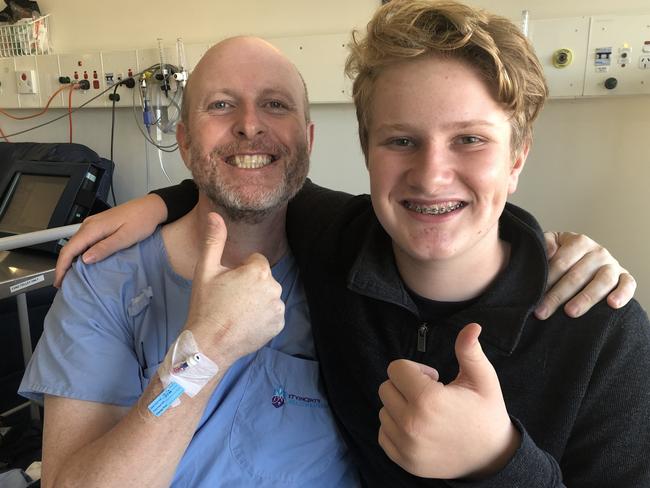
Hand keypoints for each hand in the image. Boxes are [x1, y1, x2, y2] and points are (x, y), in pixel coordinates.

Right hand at [54, 194, 167, 286]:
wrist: (151, 207)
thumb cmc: (142, 221)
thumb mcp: (125, 238)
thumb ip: (105, 248)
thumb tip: (85, 260)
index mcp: (93, 228)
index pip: (69, 249)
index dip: (61, 267)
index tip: (59, 282)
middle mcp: (89, 224)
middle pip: (69, 247)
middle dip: (63, 266)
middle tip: (63, 283)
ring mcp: (93, 224)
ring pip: (75, 244)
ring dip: (70, 260)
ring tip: (71, 276)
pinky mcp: (99, 225)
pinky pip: (84, 241)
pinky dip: (79, 253)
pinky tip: (83, 262)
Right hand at [184, 212, 284, 367]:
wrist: (209, 345)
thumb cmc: (206, 306)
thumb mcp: (206, 270)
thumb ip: (214, 240)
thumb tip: (215, 214)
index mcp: (259, 271)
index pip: (255, 261)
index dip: (239, 271)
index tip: (227, 284)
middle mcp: (274, 287)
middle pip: (263, 278)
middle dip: (250, 285)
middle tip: (229, 300)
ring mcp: (278, 308)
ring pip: (268, 296)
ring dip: (257, 300)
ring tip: (236, 313)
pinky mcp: (279, 325)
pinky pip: (272, 314)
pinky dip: (262, 317)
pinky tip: (245, 323)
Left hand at [378, 323, 518, 479]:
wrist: (492, 458)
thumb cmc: (486, 413)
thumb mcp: (483, 380)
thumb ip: (470, 351)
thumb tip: (472, 326)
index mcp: (428, 400)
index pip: (396, 368)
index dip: (415, 370)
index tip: (434, 379)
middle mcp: (411, 424)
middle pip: (386, 387)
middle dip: (405, 386)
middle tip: (430, 395)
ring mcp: (405, 445)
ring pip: (383, 410)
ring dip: (400, 407)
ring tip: (426, 413)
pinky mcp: (403, 460)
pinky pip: (382, 433)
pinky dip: (395, 428)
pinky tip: (419, 428)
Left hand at [536, 231, 636, 318]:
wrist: (587, 259)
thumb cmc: (564, 255)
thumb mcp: (553, 244)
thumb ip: (546, 244)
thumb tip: (546, 251)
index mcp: (579, 242)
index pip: (561, 262)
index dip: (547, 279)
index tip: (533, 294)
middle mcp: (598, 252)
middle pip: (577, 275)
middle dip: (557, 295)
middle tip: (542, 312)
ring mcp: (613, 265)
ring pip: (602, 281)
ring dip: (586, 297)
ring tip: (570, 312)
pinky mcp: (625, 277)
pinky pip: (628, 284)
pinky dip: (623, 294)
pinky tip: (612, 304)